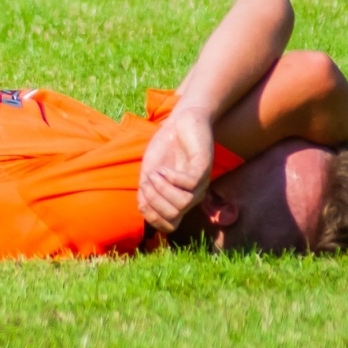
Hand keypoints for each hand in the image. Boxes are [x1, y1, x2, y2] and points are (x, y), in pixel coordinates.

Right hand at [137, 105, 215, 233]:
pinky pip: (189, 183)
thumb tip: (144, 211)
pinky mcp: (204, 167)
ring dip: (162, 188)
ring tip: (155, 172)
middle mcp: (193, 195)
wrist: (179, 122)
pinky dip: (171, 178)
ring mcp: (201, 182)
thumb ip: (147, 194)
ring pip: (183, 203)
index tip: (143, 195)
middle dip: (154, 199)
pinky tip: (163, 168)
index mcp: (180, 199)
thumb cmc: (165, 148)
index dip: (152, 215)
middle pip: (173, 215)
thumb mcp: (149, 174)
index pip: (170, 225)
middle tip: (147, 179)